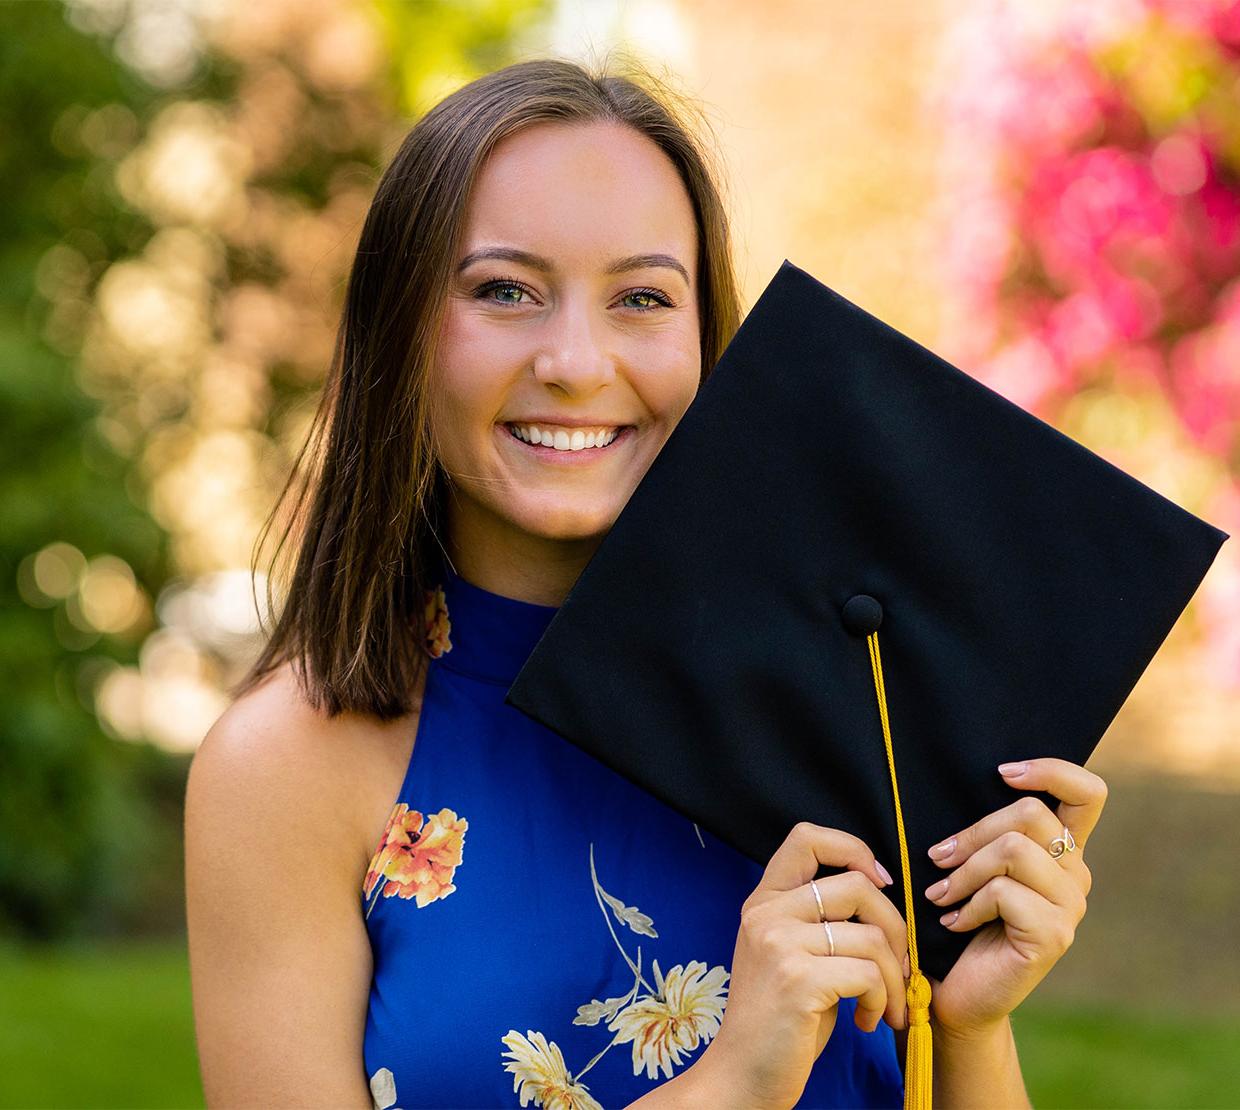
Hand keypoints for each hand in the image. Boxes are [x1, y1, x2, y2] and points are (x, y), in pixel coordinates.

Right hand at [698, 823, 909, 1109]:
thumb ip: (822, 920)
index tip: (878, 884)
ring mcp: (779, 943)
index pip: (806, 837)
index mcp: (764, 901)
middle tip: (898, 968)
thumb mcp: (792, 954)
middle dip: (895, 929)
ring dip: (894, 978)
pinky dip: (882, 1000)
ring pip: (872, 936)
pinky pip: (869, 974)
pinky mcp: (797, 979)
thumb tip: (883, 895)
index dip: (853, 849)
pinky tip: (866, 1021)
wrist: (744, 1074)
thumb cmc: (781, 1021)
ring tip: (884, 1006)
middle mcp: (767, 913)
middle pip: (857, 886)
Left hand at [922, 757, 1106, 1035]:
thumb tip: (977, 782)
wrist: (960, 993)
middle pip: (1030, 813)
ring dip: (964, 870)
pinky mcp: (1054, 935)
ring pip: (1013, 850)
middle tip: (938, 858)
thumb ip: (990, 832)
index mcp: (1063, 852)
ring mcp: (1071, 907)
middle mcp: (1077, 876)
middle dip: (973, 832)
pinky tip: (954, 922)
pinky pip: (1003, 892)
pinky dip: (968, 903)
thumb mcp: (976, 866)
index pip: (1088, 794)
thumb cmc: (960, 920)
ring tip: (941, 894)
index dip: (1051, 770)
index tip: (1002, 773)